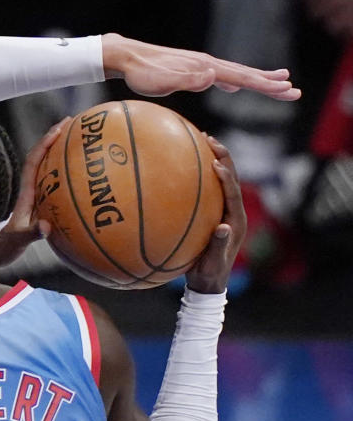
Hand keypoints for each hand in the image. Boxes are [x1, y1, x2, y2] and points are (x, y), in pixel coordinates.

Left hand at [0, 121, 61, 268]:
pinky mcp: (35, 205)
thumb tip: (46, 226)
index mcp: (24, 194)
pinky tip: (78, 174)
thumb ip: (31, 234)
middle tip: (71, 123)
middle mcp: (27, 191)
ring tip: (75, 138)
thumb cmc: (2, 248)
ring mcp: (31, 197)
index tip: (60, 127)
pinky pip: (51, 182)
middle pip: (40, 157)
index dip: (45, 143)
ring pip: (45, 167)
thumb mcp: (17, 242)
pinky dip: (63, 172)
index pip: (34, 161)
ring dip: (57, 152)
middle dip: (54, 138)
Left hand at [101, 33, 300, 100]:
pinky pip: (222, 76)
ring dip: (258, 79)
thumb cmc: (142, 73)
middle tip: (295, 90)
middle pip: (245, 74)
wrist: (127, 57)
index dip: (265, 86)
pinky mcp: (192, 69)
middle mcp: (206, 63)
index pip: (242, 78)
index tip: (287, 91)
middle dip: (270, 83)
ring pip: (236, 73)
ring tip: (277, 82)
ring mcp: (200, 65)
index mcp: (205, 67)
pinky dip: (236, 80)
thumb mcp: (163, 81)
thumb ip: (188, 79)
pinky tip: (234, 87)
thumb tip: (215, 77)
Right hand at [185, 139, 245, 293]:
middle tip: (208, 138)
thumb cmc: (210, 274)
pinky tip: (184, 166)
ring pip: (220, 180)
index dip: (226, 176)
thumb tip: (223, 227)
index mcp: (236, 220)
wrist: (209, 282)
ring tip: (200, 142)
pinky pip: (208, 189)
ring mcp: (224, 211)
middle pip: (230, 178)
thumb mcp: (213, 263)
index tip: (214, 162)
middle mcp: (232, 212)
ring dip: (213, 160)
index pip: (233, 191)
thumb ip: (218, 246)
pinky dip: (200, 175)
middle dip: (221, 156)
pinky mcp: (214, 213)